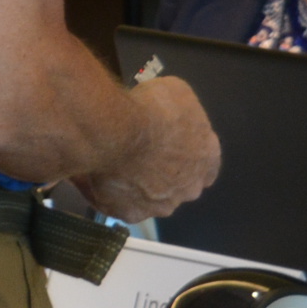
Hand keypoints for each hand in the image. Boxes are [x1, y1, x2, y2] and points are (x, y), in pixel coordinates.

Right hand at [74, 75, 220, 223]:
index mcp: (206, 159)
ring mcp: (159, 206)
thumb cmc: (152, 108)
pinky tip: (99, 176)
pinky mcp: (129, 214)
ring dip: (137, 185)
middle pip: (178, 185)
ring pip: (149, 198)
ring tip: (114, 164)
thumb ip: (179, 113)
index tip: (173, 146)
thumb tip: (166, 116)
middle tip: (139, 153)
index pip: (207, 166)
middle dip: (162, 174)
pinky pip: (121, 205)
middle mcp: (188, 189)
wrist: (116, 132)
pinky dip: (111, 194)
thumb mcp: (176, 92)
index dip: (189, 156)